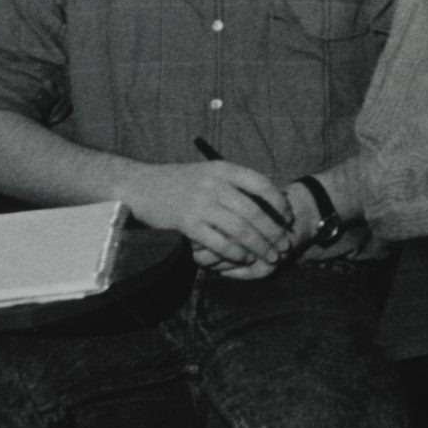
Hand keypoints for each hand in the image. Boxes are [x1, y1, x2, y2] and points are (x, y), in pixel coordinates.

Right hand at [129, 159, 301, 272]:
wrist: (140, 186)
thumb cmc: (177, 182)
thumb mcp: (207, 172)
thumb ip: (232, 182)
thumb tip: (266, 198)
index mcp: (223, 168)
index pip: (261, 183)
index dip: (279, 202)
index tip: (288, 218)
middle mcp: (214, 184)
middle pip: (254, 211)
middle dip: (274, 232)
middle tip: (285, 246)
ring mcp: (200, 203)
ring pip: (240, 228)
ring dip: (259, 246)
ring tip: (271, 257)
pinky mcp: (186, 222)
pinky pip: (218, 241)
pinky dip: (235, 252)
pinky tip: (244, 259)